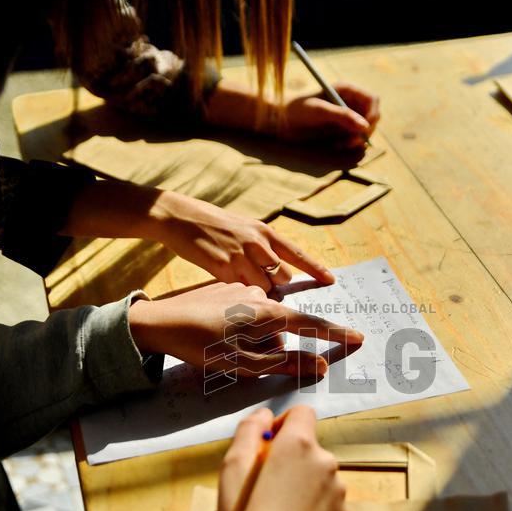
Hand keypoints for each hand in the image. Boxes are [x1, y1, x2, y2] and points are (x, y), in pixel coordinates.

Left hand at [128, 282, 363, 377]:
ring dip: (253, 338)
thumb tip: (320, 366)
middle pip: (282, 330)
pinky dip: (239, 326)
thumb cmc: (199, 346)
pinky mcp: (227, 288)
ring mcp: (243, 289)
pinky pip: (245, 313)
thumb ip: (285, 365)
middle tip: (239, 360)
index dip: (335, 335)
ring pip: (263, 323)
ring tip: (222, 347)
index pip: (312, 326)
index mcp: (268, 314)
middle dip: (271, 348)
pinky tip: (214, 332)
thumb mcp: (244, 364)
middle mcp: (260, 295)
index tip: (358, 338)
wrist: (157, 322)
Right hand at [154, 193, 334, 290]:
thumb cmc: (213, 225)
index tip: (331, 280)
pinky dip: (238, 294)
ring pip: (264, 287)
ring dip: (257, 292)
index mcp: (264, 231)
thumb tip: (277, 268)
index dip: (315, 268)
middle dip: (276, 285)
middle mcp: (257, 243)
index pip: (296, 253)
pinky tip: (227, 286)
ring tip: (241, 284)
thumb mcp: (243, 228)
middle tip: (261, 285)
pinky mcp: (223, 268)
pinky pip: (241, 290)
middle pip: (282, 277)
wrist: (180, 217)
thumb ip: (261, 246)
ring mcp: (240, 256)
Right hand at [217, 406, 349, 510]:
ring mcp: (339, 491)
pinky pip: (329, 502)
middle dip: (290, 460)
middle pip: (310, 448)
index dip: (283, 424)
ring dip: (304, 484)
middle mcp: (326, 462)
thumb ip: (248, 431)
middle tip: (266, 486)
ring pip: (320, 476)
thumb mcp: (232, 468)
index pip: (302, 413)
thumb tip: (264, 416)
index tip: (267, 444)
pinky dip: (314, 508)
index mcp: (298, 445)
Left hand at [277, 83, 379, 148]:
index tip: (364, 129)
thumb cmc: (296, 110)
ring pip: (366, 130)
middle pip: (372, 117)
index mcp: (346, 90)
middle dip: (365, 131)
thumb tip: (365, 126)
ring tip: (340, 145)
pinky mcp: (342, 130)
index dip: (372, 114)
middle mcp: (350, 102)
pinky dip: (351, 145)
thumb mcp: (319, 111)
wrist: (281, 122)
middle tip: (351, 142)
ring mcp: (347, 117)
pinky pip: (356, 139)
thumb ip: (342, 117)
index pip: (372, 100)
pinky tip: (337, 146)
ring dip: (358, 140)